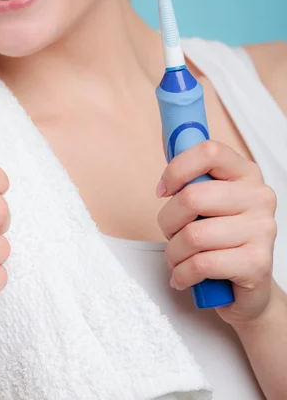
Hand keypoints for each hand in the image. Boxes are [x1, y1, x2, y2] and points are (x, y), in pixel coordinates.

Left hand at [156, 140, 277, 327]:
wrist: (250, 288)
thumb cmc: (221, 240)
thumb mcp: (208, 203)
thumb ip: (193, 176)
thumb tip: (167, 137)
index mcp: (245, 173)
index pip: (209, 151)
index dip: (177, 169)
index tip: (163, 190)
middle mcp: (259, 196)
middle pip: (192, 197)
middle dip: (168, 221)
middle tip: (171, 234)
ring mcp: (262, 229)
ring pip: (193, 235)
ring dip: (174, 253)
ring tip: (177, 259)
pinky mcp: (257, 262)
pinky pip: (201, 264)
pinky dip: (182, 274)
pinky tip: (183, 276)